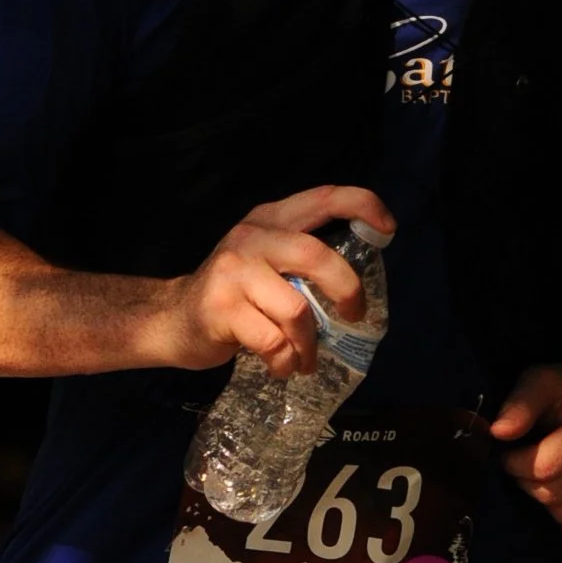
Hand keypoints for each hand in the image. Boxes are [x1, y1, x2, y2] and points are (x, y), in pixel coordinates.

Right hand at [161, 185, 393, 378]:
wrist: (173, 320)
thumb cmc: (233, 295)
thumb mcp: (266, 261)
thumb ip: (303, 261)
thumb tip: (358, 286)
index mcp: (270, 219)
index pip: (324, 197)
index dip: (363, 206)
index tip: (389, 230)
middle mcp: (252, 237)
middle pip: (316, 256)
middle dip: (346, 291)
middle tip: (353, 315)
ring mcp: (233, 272)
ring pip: (297, 310)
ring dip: (309, 344)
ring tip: (305, 359)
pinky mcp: (222, 309)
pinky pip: (273, 342)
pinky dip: (285, 362)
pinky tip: (281, 366)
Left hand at [489, 364, 561, 533]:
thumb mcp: (540, 382)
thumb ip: (519, 405)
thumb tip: (499, 432)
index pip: (544, 468)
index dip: (515, 463)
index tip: (510, 451)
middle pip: (552, 495)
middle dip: (527, 481)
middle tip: (525, 462)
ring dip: (545, 498)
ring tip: (549, 470)